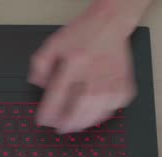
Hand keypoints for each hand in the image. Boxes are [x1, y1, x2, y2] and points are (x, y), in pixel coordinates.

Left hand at [29, 1, 149, 133]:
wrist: (110, 24)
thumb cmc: (83, 34)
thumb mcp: (53, 43)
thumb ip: (39, 64)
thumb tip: (37, 85)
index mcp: (74, 62)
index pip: (58, 95)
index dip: (48, 112)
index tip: (42, 120)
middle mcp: (94, 72)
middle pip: (79, 108)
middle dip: (67, 123)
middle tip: (59, 128)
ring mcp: (112, 81)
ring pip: (97, 112)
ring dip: (83, 123)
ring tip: (73, 126)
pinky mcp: (124, 86)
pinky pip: (112, 109)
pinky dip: (101, 116)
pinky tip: (92, 115)